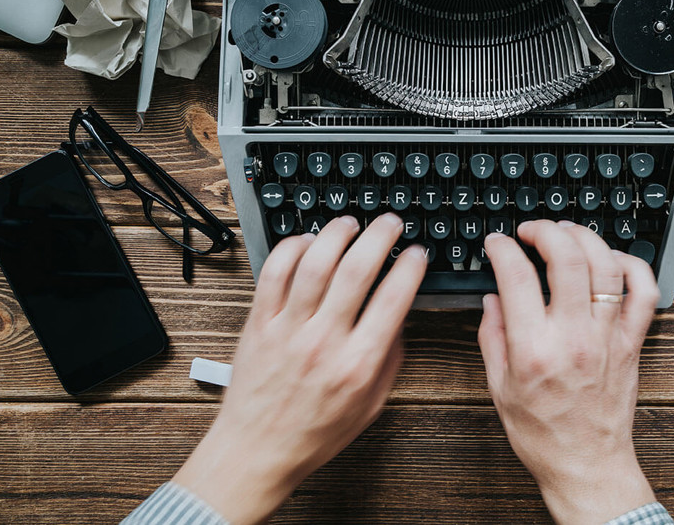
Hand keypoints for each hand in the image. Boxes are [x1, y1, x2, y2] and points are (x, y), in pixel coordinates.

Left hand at [173, 214, 426, 523]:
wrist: (257, 451)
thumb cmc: (313, 433)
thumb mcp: (370, 405)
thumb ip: (389, 360)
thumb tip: (399, 318)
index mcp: (357, 364)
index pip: (393, 300)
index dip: (410, 268)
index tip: (416, 254)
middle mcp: (323, 341)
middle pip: (356, 270)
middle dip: (379, 236)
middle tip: (389, 223)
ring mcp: (287, 329)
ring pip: (314, 263)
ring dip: (337, 234)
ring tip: (350, 224)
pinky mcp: (258, 323)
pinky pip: (274, 272)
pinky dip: (292, 248)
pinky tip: (308, 242)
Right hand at [479, 220, 659, 524]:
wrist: (586, 465)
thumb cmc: (543, 434)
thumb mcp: (498, 387)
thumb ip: (493, 336)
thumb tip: (493, 298)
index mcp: (534, 349)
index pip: (517, 277)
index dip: (502, 249)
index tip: (497, 244)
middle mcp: (574, 338)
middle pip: (567, 260)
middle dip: (545, 232)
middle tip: (531, 230)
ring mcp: (608, 338)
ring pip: (607, 268)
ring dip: (586, 239)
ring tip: (567, 233)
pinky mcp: (632, 343)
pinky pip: (644, 293)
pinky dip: (632, 266)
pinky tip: (611, 260)